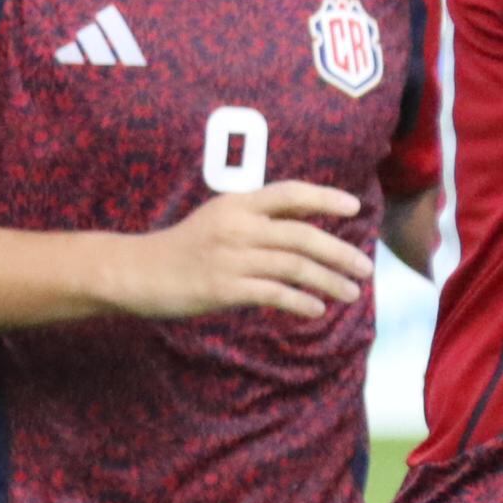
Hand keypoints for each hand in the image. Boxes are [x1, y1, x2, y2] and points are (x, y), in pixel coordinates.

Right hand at [109, 182, 371, 321]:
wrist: (136, 271)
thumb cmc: (185, 247)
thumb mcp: (220, 219)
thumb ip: (259, 219)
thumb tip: (308, 226)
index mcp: (238, 204)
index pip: (290, 193)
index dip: (325, 198)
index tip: (355, 208)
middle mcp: (237, 226)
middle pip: (302, 235)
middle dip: (340, 252)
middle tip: (366, 268)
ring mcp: (230, 257)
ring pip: (294, 266)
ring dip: (329, 281)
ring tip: (352, 294)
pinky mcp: (223, 288)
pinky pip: (273, 293)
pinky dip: (300, 301)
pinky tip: (316, 310)